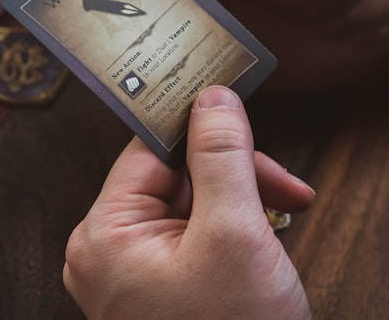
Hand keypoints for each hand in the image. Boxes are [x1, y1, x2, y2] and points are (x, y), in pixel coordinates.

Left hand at [63, 86, 314, 318]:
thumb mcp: (235, 233)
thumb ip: (222, 157)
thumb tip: (212, 97)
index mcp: (105, 235)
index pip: (149, 150)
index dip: (198, 124)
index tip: (236, 103)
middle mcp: (111, 253)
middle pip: (174, 176)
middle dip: (234, 174)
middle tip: (282, 184)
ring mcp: (136, 276)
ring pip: (192, 205)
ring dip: (242, 202)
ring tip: (282, 218)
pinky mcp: (163, 292)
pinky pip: (196, 238)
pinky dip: (236, 232)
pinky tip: (266, 243)